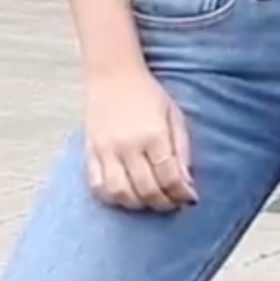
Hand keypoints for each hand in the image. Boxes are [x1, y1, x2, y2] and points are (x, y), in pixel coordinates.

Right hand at [83, 63, 196, 212]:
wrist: (113, 75)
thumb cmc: (148, 94)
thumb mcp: (174, 114)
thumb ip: (182, 148)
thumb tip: (187, 182)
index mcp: (154, 134)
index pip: (169, 176)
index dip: (181, 193)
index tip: (190, 199)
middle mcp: (128, 146)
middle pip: (146, 189)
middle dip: (164, 203)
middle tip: (173, 205)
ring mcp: (106, 152)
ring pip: (121, 194)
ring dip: (138, 205)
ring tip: (151, 202)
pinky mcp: (89, 154)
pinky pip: (97, 187)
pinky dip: (113, 199)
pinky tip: (126, 197)